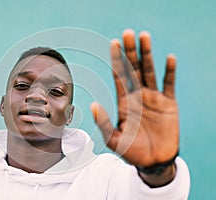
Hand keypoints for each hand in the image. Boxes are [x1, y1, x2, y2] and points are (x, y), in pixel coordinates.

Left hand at [91, 29, 178, 167]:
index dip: (116, 60)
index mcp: (125, 102)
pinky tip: (168, 58)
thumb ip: (103, 122)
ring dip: (147, 54)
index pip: (119, 76)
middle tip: (128, 33)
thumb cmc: (132, 151)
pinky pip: (169, 84)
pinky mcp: (168, 103)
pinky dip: (169, 72)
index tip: (113, 43)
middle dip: (130, 51)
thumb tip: (92, 104)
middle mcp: (138, 96)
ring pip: (149, 71)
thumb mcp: (114, 139)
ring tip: (144, 36)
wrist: (153, 161)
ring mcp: (153, 98)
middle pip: (133, 69)